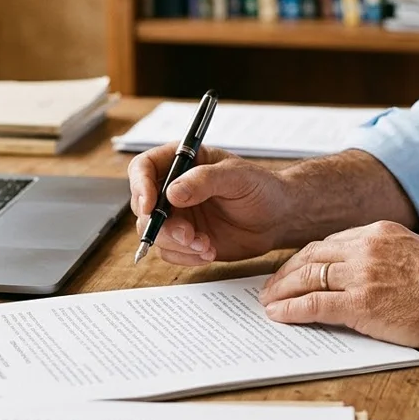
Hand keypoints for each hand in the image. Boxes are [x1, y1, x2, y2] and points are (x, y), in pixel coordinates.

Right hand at [128, 143, 293, 265]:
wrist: (278, 218)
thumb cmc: (262, 188)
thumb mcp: (237, 177)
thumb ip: (204, 181)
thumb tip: (173, 193)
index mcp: (183, 162)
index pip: (144, 167)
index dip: (140, 186)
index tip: (150, 206)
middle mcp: (174, 188)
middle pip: (144, 205)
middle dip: (162, 225)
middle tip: (188, 234)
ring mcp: (178, 215)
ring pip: (154, 233)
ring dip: (177, 244)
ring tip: (206, 245)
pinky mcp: (185, 239)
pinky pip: (170, 252)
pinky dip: (186, 256)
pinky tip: (209, 251)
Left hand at [258, 221, 418, 357]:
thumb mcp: (415, 252)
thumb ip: (384, 254)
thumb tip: (358, 270)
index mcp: (380, 231)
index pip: (330, 242)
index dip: (305, 258)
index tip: (293, 268)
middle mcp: (367, 247)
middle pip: (312, 256)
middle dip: (286, 272)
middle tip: (270, 286)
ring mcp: (363, 275)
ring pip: (308, 277)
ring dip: (282, 291)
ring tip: (268, 302)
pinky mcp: (361, 304)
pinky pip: (314, 304)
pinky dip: (291, 310)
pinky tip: (279, 315)